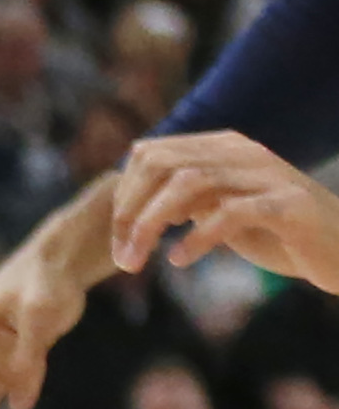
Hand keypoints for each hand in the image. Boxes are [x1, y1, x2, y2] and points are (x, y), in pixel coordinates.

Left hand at [114, 132, 338, 295]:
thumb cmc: (279, 235)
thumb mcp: (221, 211)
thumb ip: (184, 200)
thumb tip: (131, 204)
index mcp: (223, 148)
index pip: (151, 155)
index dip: (124, 195)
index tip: (118, 238)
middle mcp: (244, 152)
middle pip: (162, 164)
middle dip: (130, 210)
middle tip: (122, 256)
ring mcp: (269, 174)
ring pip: (190, 182)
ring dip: (152, 224)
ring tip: (137, 260)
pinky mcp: (289, 204)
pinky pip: (231, 212)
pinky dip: (197, 236)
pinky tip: (180, 259)